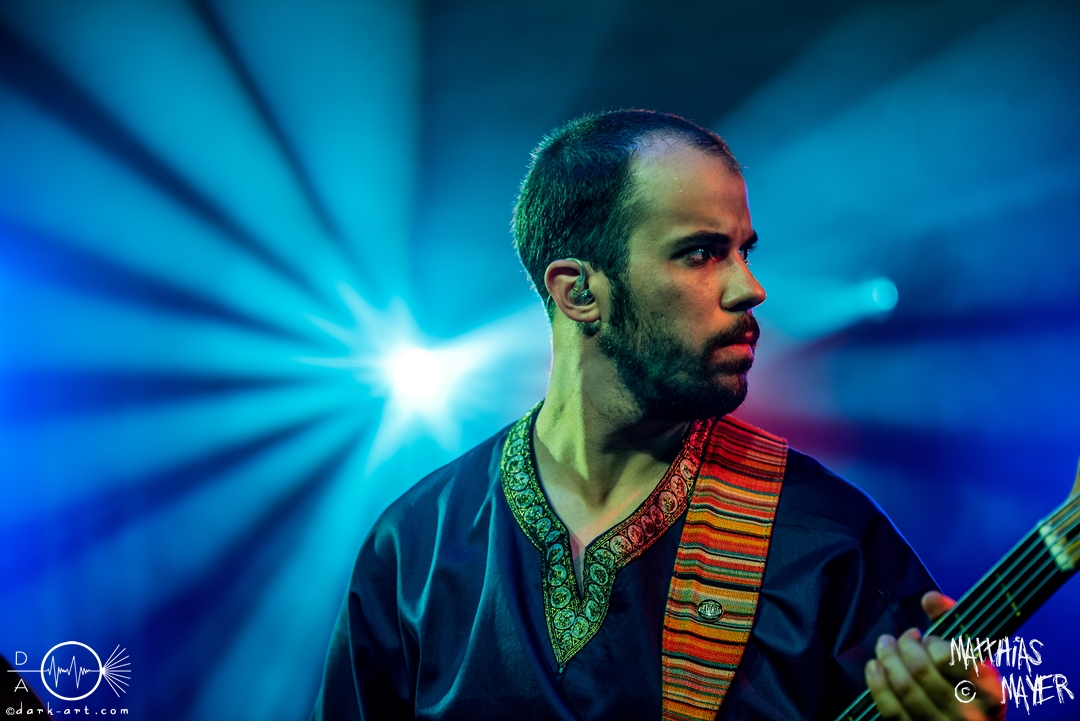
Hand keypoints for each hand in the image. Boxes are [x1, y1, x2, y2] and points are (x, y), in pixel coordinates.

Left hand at [865, 591, 1005, 719]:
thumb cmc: (971, 687)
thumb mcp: (975, 658)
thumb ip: (954, 622)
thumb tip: (930, 597)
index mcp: (990, 692)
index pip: (951, 658)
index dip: (933, 643)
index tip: (928, 638)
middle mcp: (969, 713)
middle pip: (921, 670)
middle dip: (905, 645)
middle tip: (904, 637)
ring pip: (904, 688)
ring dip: (888, 658)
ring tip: (886, 645)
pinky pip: (891, 709)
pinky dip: (877, 683)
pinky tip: (875, 666)